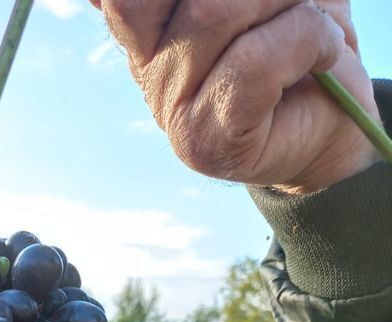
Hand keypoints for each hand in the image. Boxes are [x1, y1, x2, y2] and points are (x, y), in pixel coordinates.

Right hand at [90, 0, 381, 192]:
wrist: (335, 130)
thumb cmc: (304, 49)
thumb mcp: (264, 0)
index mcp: (152, 39)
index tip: (228, 7)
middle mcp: (154, 78)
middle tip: (297, 1)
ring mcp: (176, 117)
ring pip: (216, 15)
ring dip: (285, 2)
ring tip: (317, 20)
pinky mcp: (211, 142)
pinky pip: (254, 64)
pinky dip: (306, 41)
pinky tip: (328, 50)